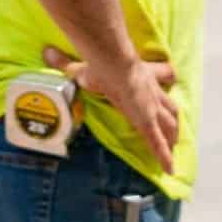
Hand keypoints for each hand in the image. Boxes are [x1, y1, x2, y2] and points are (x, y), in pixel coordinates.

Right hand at [43, 45, 179, 172]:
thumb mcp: (81, 66)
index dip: (165, 76)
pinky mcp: (147, 122)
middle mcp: (151, 93)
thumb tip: (46, 52)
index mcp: (141, 76)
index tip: (171, 75)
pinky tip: (169, 170)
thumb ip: (64, 62)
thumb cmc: (100, 64)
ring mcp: (151, 108)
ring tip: (174, 147)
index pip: (163, 73)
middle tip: (174, 128)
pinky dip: (164, 156)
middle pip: (170, 106)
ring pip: (169, 124)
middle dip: (172, 118)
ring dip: (172, 136)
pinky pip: (158, 143)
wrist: (112, 65)